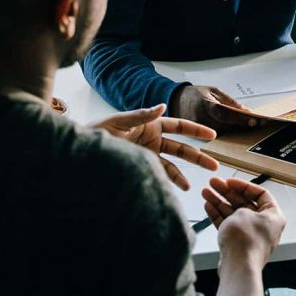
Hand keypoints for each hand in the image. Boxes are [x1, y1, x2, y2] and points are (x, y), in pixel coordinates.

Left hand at [91, 104, 218, 190]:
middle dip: (198, 156)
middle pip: (181, 148)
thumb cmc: (96, 131)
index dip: (196, 130)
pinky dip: (168, 182)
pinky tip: (177, 189)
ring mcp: (147, 154)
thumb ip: (141, 115)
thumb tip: (162, 106)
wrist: (80, 153)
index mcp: (150, 123)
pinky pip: (158, 175)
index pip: (179, 126)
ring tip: (194, 185)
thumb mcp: (118, 121)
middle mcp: (152, 139)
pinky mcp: (140, 167)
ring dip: (183, 175)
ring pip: (172, 165)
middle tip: (215, 165)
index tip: (212, 135)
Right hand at [169, 85, 265, 129]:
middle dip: (243, 126)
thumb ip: (229, 102)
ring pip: (223, 133)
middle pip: (226, 126)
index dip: (239, 118)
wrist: (176, 101)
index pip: (224, 113)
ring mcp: (199, 129)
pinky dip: (229, 133)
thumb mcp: (213, 91)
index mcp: (204, 104)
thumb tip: (246, 110)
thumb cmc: (195, 95)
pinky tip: (239, 131)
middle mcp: (201, 119)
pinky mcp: (198, 136)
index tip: (254, 120)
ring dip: (238, 131)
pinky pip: (217, 136)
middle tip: (261, 125)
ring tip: (253, 128)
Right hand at [203, 177, 284, 269]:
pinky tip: (208, 206)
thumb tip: (236, 210)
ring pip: (233, 213)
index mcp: (273, 216)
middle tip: (214, 184)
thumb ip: (240, 206)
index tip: (229, 182)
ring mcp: (250, 235)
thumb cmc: (246, 240)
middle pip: (244, 202)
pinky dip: (218, 215)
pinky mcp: (238, 244)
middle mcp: (264, 226)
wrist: (238, 267)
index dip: (243, 185)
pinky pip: (228, 225)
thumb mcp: (244, 212)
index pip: (260, 194)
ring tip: (206, 192)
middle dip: (227, 192)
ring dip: (219, 202)